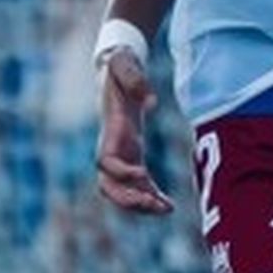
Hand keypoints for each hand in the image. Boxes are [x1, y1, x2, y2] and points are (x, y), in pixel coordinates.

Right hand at [96, 51, 173, 213]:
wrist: (117, 67)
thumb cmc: (119, 64)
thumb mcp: (124, 63)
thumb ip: (134, 77)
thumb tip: (150, 100)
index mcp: (110, 129)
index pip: (105, 161)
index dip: (121, 172)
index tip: (143, 175)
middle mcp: (111, 146)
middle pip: (109, 185)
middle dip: (128, 199)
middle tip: (156, 207)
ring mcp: (120, 152)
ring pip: (122, 190)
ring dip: (140, 204)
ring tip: (167, 210)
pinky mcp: (131, 153)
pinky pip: (137, 184)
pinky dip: (149, 196)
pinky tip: (167, 205)